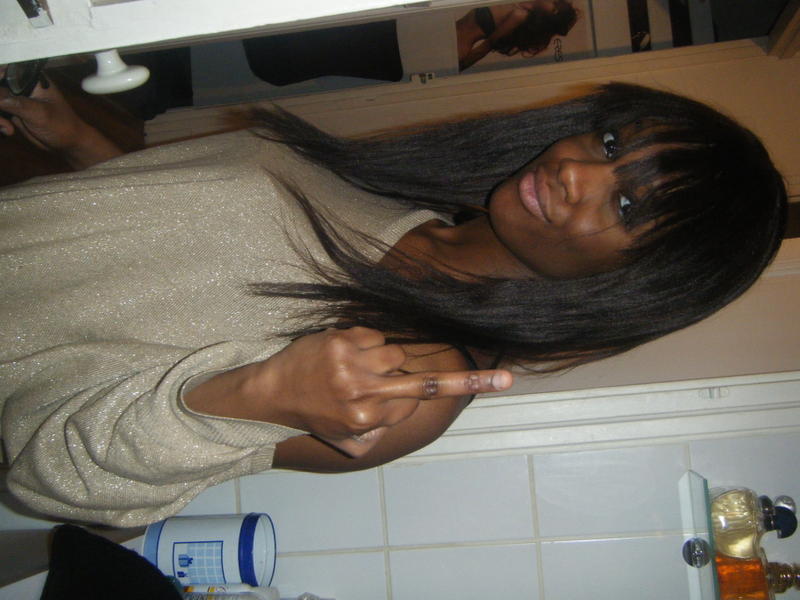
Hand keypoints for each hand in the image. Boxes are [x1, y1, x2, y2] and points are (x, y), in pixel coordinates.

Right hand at [0, 75, 122, 168]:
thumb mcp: (41, 114)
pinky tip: (8, 131)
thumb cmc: (61, 126)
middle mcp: (20, 85)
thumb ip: (18, 104)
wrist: (67, 143)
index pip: (5, 71)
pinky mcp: (10, 110)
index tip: (0, 100)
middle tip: (3, 119)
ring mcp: (14, 98)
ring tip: (8, 129)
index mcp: (31, 78)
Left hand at [184, 327, 512, 456]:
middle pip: (420, 381)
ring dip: (386, 358)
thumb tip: (393, 424)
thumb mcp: (341, 440)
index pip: (410, 404)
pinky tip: (346, 352)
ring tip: (356, 366)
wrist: (269, 392)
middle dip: (464, 382)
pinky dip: (368, 342)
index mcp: (363, 419)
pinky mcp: (341, 338)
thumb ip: (371, 437)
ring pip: (396, 354)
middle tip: (505, 379)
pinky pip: (374, 336)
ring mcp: (351, 363)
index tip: (438, 393)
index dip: (411, 399)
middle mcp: (360, 392)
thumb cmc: (310, 415)